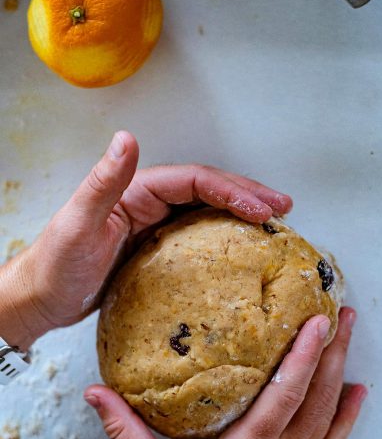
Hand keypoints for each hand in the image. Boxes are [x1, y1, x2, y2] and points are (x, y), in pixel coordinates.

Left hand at [0, 131, 291, 349]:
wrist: (41, 300)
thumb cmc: (54, 267)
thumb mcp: (77, 225)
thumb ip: (103, 182)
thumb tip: (128, 138)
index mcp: (136, 191)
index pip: (194, 180)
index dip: (231, 190)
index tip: (261, 210)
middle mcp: (148, 203)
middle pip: (208, 190)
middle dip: (247, 195)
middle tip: (283, 208)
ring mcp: (154, 226)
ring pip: (207, 211)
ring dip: (241, 214)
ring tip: (274, 223)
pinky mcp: (156, 250)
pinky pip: (198, 238)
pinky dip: (224, 238)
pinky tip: (242, 249)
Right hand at [85, 308, 366, 438]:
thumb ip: (125, 432)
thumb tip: (98, 395)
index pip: (284, 394)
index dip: (303, 356)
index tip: (315, 323)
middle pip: (316, 396)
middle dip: (331, 350)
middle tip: (341, 314)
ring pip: (329, 413)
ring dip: (341, 370)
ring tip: (350, 335)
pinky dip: (348, 415)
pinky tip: (358, 393)